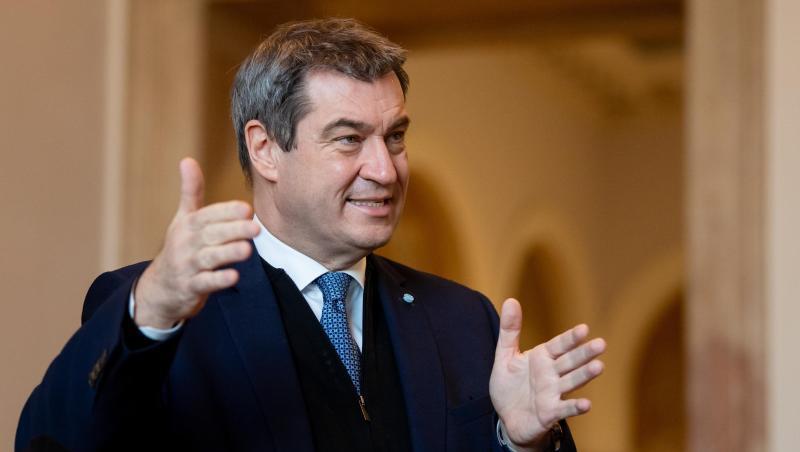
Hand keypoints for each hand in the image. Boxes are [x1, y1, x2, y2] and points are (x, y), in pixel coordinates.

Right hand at [134, 158, 259, 328]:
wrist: (160, 288)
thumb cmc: (180, 247)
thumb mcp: (183, 219)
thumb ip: (191, 192)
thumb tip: (187, 159)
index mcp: (188, 225)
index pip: (208, 216)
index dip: (226, 212)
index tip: (246, 208)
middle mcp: (186, 244)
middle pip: (212, 235)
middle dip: (233, 231)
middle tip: (256, 228)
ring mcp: (187, 266)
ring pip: (210, 258)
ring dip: (228, 253)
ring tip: (247, 249)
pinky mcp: (190, 287)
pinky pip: (205, 283)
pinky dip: (218, 280)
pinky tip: (234, 277)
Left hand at [490, 298, 605, 451]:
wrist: (507, 418)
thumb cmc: (509, 385)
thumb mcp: (504, 356)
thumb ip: (510, 330)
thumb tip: (511, 300)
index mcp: (542, 357)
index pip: (559, 345)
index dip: (571, 338)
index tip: (584, 328)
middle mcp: (552, 374)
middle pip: (570, 361)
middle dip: (584, 353)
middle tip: (601, 344)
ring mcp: (553, 393)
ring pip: (572, 381)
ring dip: (585, 375)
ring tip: (599, 367)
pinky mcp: (550, 413)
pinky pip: (564, 409)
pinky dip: (575, 407)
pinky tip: (586, 404)